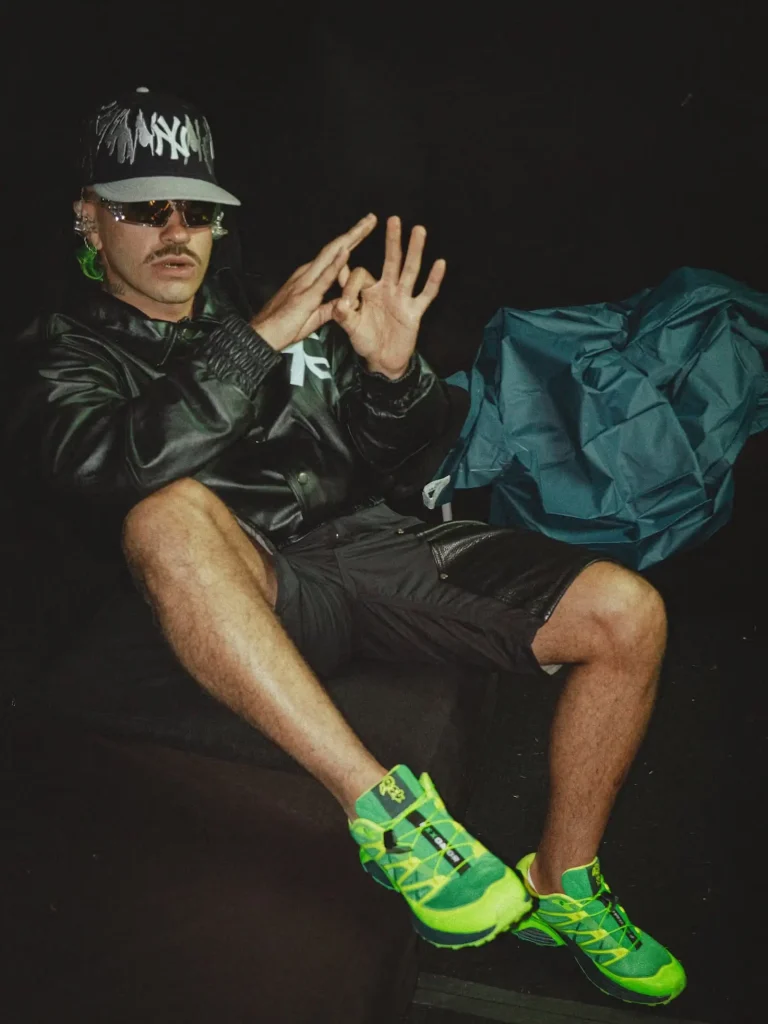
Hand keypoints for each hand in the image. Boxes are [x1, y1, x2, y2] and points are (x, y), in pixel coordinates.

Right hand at [251, 214, 376, 350]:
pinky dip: (336, 263)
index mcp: (309, 278)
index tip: (364, 230)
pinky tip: (347, 251)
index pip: (333, 255)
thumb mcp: (313, 317)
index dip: (350, 242)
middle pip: (335, 248)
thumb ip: (328, 307)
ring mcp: (305, 282)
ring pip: (331, 255)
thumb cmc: (282, 327)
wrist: (261, 336)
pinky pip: (324, 277)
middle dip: (354, 233)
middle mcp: (307, 274)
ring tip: (365, 225)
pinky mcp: (305, 296)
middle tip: (371, 218)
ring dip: (349, 239)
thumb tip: (342, 303)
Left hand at [332, 216, 445, 377]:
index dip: (350, 285)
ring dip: (414, 251)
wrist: (382, 360)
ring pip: (410, 271)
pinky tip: (439, 263)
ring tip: (418, 230)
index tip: (345, 304)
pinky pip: (426, 294)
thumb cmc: (366, 340)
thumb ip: (343, 315)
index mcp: (369, 290)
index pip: (361, 275)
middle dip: (392, 241)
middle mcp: (387, 289)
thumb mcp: (350, 327)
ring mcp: (403, 299)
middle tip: (393, 219)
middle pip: (391, 260)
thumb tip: (339, 304)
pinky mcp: (414, 312)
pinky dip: (433, 280)